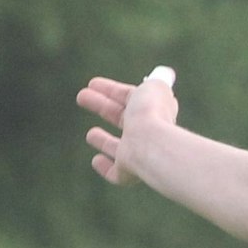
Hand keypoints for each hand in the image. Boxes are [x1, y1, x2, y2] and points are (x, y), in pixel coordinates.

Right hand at [76, 66, 179, 184]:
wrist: (152, 144)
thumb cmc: (151, 114)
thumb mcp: (154, 87)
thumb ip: (157, 80)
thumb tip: (166, 74)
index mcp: (152, 111)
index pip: (130, 98)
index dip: (112, 90)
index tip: (93, 82)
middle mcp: (146, 133)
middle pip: (120, 118)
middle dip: (102, 106)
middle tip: (81, 96)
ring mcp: (138, 154)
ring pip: (119, 148)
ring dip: (104, 141)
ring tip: (90, 134)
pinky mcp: (129, 173)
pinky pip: (117, 173)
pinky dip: (106, 168)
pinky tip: (96, 160)